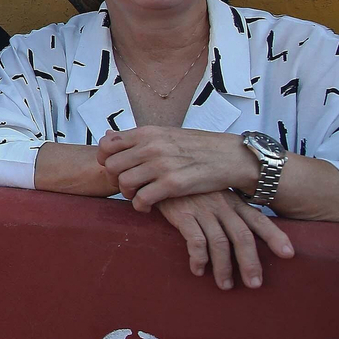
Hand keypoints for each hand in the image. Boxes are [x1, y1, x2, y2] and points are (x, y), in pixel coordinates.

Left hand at [98, 126, 256, 210]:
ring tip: (138, 196)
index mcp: (148, 132)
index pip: (107, 144)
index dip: (105, 159)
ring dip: (127, 194)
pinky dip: (140, 206)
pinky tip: (148, 206)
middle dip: (115, 179)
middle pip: (111, 166)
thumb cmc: (199, 146)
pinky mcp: (173, 184)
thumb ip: (139, 138)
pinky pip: (141, 199)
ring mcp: (162, 165)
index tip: (115, 168)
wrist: (233, 156)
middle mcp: (151, 146)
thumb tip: (108, 135)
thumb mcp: (167, 134)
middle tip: (128, 186)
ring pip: (123, 183)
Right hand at [157, 191, 293, 289]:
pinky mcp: (183, 214)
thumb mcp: (214, 194)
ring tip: (225, 285)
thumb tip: (244, 237)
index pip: (259, 220)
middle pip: (242, 237)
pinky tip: (198, 269)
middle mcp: (222, 206)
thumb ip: (229, 212)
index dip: (275, 236)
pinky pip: (195, 241)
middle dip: (250, 263)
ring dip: (224, 268)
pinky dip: (199, 258)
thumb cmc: (189, 189)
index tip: (288, 254)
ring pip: (220, 243)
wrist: (161, 172)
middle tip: (254, 284)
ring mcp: (202, 210)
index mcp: (233, 202)